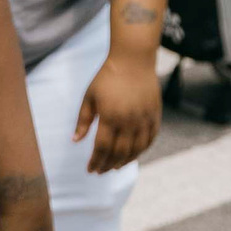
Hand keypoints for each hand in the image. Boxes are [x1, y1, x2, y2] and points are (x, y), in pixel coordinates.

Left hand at [75, 52, 161, 174]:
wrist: (133, 59)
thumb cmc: (107, 77)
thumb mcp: (89, 97)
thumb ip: (83, 120)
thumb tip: (75, 141)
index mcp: (110, 116)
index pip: (102, 148)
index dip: (95, 162)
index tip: (90, 170)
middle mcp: (129, 120)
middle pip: (119, 152)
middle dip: (108, 165)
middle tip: (100, 171)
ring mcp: (144, 118)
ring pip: (136, 149)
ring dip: (125, 161)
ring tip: (115, 166)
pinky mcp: (155, 114)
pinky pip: (150, 138)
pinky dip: (142, 150)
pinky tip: (133, 154)